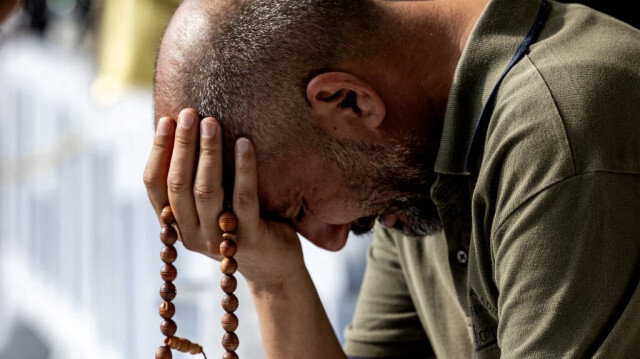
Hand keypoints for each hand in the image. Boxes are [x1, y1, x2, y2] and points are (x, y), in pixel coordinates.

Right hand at [143, 108, 304, 288]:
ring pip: (206, 190)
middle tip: (189, 113)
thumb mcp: (212, 206)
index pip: (155, 186)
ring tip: (211, 122)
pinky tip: (245, 142)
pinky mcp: (248, 238)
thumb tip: (186, 132)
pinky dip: (243, 168)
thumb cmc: (241, 225)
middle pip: (178, 184)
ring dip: (207, 152)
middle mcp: (191, 234)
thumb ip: (195, 183)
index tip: (166, 120)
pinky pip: (243, 198)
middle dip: (182, 145)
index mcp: (176, 224)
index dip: (158, 152)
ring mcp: (218, 239)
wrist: (274, 267)